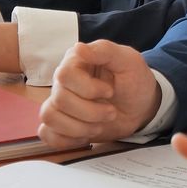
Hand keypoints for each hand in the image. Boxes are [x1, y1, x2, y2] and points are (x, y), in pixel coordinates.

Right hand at [37, 41, 158, 146]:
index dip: (87, 88)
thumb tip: (78, 48)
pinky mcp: (61, 124)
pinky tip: (85, 136)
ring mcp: (59, 103)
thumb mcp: (129, 61)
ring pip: (50, 117)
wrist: (140, 107)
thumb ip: (105, 50)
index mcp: (76, 62)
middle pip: (60, 99)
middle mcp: (63, 82)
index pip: (65, 75)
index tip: (110, 91)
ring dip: (79, 127)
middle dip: (90, 112)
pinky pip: (46, 134)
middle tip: (111, 112)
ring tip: (99, 125)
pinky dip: (66, 139)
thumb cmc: (134, 81)